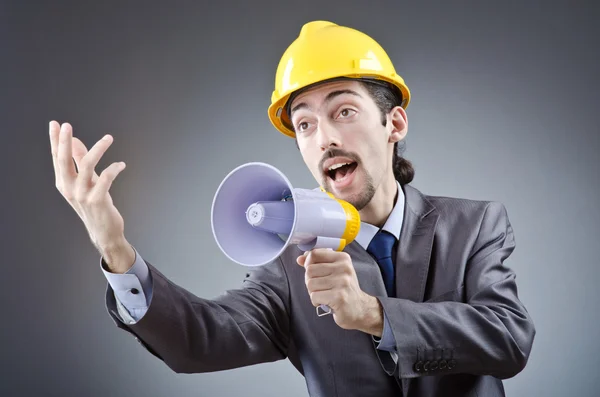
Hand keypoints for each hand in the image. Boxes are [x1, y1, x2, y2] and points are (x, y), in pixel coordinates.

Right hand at [49, 121, 132, 272]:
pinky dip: (114, 168)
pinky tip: (121, 164)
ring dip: (98, 149)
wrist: (104, 231)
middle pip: (64, 160)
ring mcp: (82, 195)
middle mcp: (69, 189)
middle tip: (67, 125)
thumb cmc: (95, 204)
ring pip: (86, 166)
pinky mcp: (97, 201)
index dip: (54, 141)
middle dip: (64, 141)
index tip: (54, 123)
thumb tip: (73, 140)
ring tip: (109, 138)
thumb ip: (79, 161)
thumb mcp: (86, 181)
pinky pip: (105, 178)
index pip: (56, 158)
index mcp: (63, 183)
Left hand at [297, 248, 382, 333]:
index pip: (315, 253)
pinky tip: (325, 302)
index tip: (313, 272)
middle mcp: (344, 268)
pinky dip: (316, 301)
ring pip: (310, 284)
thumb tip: (300, 259)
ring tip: (324, 294)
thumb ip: (317, 262)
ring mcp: (342, 282)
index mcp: (342, 258)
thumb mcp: (334, 271)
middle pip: (310, 270)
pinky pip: (314, 296)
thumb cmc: (344, 289)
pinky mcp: (339, 297)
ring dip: (313, 292)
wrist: (360, 309)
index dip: (308, 263)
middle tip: (321, 287)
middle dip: (310, 281)